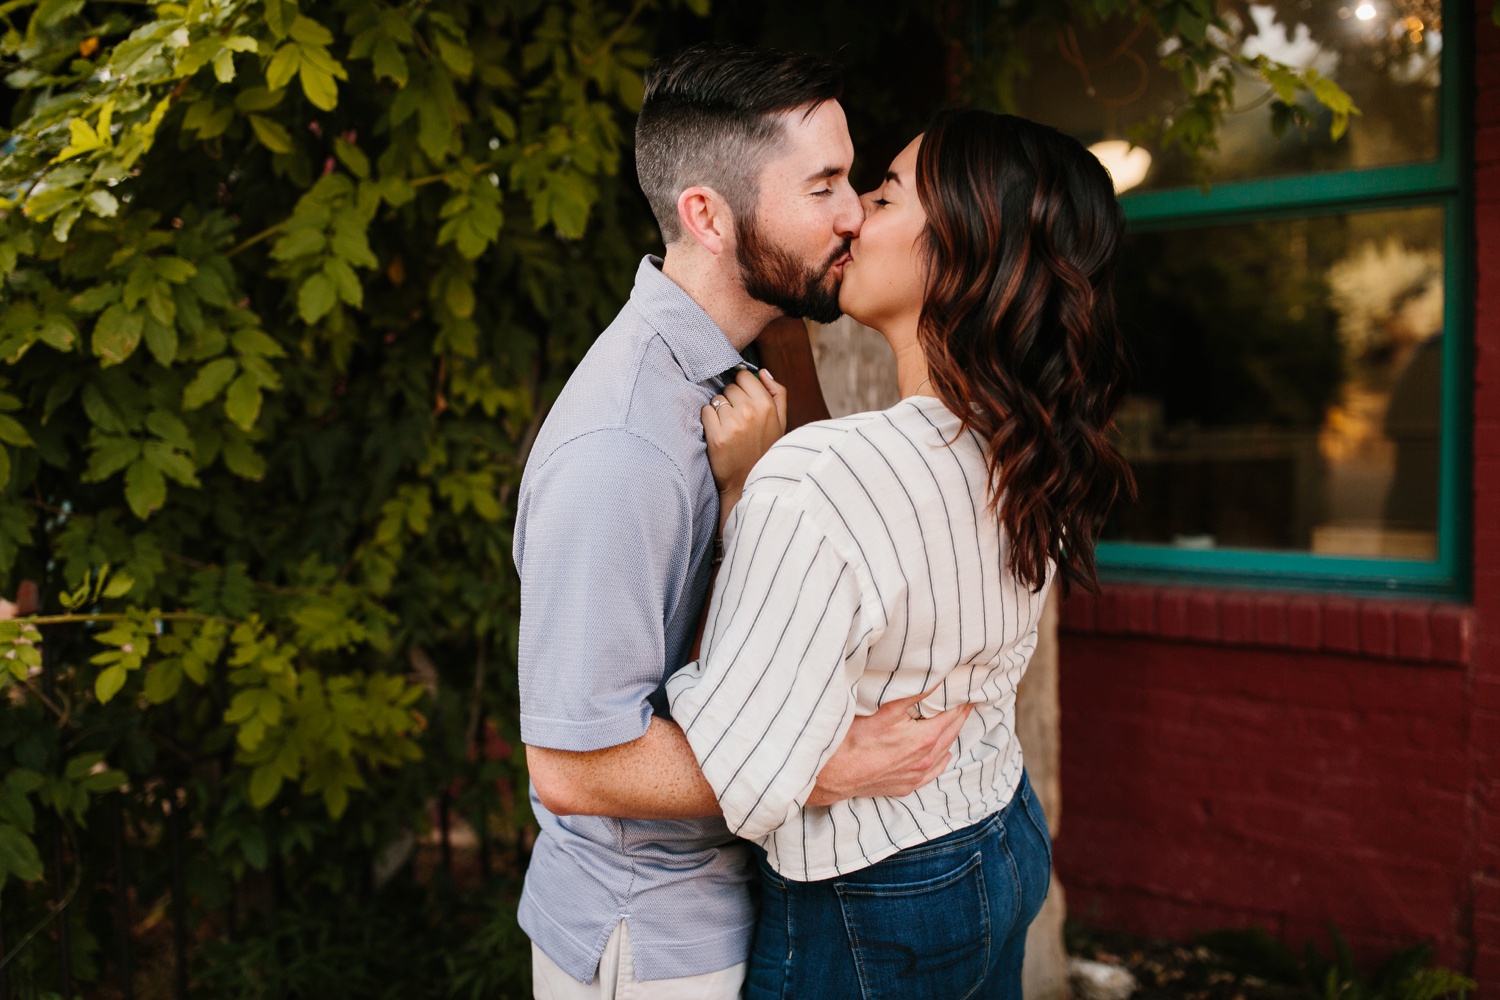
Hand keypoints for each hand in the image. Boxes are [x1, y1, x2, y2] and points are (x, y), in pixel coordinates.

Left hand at [703, 369, 786, 508]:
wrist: (748, 483)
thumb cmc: (765, 451)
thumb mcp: (781, 422)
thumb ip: (777, 393)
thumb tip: (763, 372)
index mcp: (767, 405)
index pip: (745, 376)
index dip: (742, 387)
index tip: (743, 401)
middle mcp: (750, 412)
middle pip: (729, 387)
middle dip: (731, 399)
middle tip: (737, 419)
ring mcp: (732, 424)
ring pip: (716, 399)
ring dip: (719, 411)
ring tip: (729, 428)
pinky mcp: (716, 436)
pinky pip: (705, 411)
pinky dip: (708, 420)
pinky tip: (718, 433)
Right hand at [807, 688, 972, 806]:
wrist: (834, 774)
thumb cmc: (855, 740)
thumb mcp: (884, 711)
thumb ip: (913, 694)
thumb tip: (936, 679)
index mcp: (925, 739)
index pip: (952, 716)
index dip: (961, 702)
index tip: (968, 691)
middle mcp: (926, 759)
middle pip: (952, 733)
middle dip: (960, 716)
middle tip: (966, 701)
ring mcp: (917, 775)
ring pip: (945, 752)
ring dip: (951, 735)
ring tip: (954, 721)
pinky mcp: (907, 786)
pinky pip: (934, 772)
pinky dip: (942, 759)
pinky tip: (943, 753)